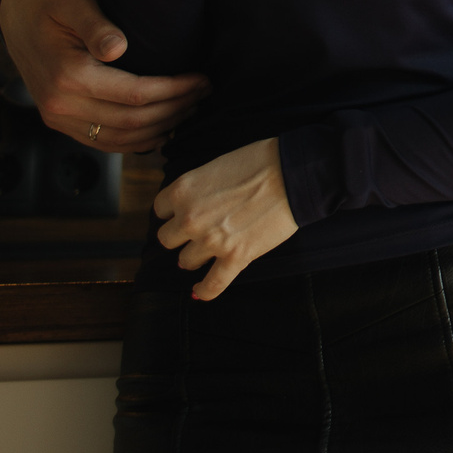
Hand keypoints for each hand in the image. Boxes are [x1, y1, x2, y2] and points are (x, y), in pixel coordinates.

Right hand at [0, 0, 207, 152]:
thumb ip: (95, 23)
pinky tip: (161, 130)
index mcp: (67, 74)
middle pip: (133, 121)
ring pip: (120, 138)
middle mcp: (60, 103)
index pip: (135, 94)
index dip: (174, 90)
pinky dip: (136, 142)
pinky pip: (103, 142)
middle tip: (204, 93)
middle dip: (175, 109)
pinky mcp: (59, 122)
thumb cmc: (50, 0)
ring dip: (161, 128)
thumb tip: (117, 48)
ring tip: (190, 109)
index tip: (202, 79)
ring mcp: (57, 117)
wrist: (16, 15)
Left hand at [155, 137, 296, 299]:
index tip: (183, 212)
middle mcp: (190, 218)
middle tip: (197, 231)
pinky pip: (212, 284)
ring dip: (195, 255)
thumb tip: (197, 204)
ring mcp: (211, 241)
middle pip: (167, 238)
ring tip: (208, 250)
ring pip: (186, 260)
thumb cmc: (260, 162)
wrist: (292, 174)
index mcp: (183, 190)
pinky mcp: (235, 257)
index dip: (173, 211)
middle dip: (181, 235)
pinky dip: (204, 290)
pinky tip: (199, 290)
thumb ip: (199, 188)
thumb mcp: (216, 166)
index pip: (160, 210)